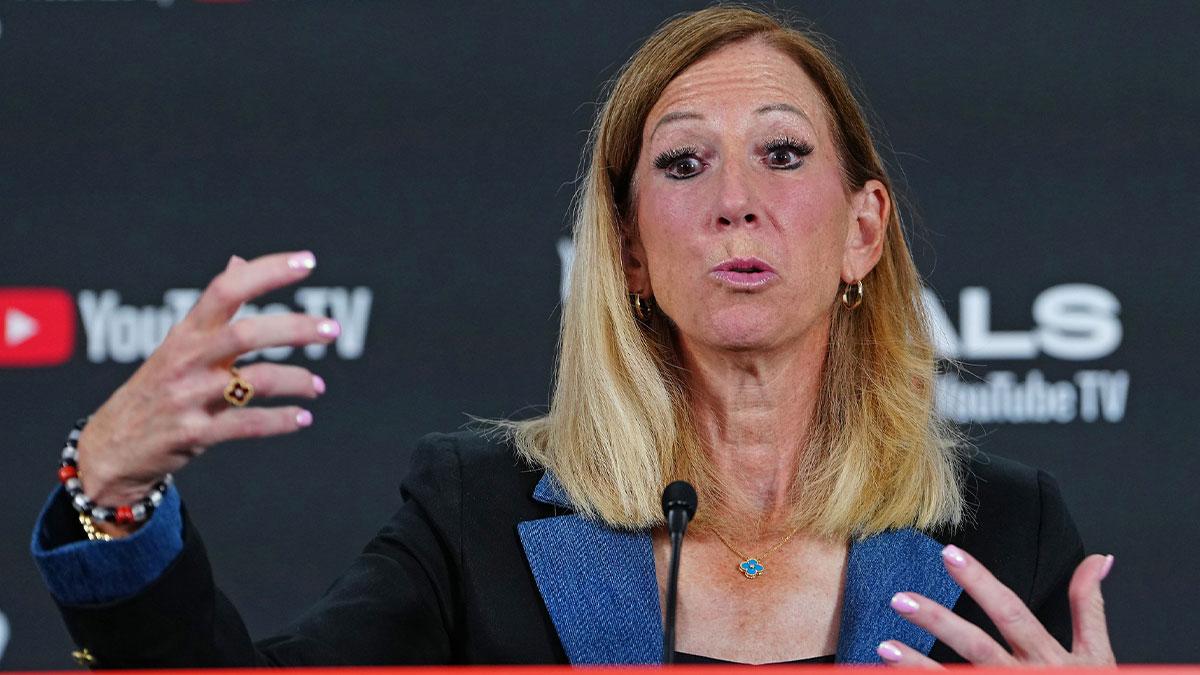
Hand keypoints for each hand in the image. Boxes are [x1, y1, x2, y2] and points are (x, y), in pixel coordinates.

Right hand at [75, 251, 335, 527]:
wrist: (113, 447)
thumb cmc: (159, 387)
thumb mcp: (179, 343)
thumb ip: (214, 308)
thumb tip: (238, 261)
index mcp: (186, 332)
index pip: (226, 289)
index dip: (267, 272)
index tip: (307, 262)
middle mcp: (186, 359)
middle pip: (245, 334)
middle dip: (294, 328)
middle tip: (333, 329)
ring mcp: (188, 397)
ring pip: (255, 382)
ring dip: (296, 380)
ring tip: (318, 386)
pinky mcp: (194, 434)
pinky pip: (248, 424)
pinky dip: (282, 420)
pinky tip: (303, 417)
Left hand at [877, 545, 1115, 666]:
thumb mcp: (1100, 656)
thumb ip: (1089, 606)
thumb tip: (1096, 560)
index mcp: (1048, 658)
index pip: (1010, 611)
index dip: (980, 583)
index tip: (950, 554)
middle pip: (976, 646)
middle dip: (938, 622)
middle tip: (900, 599)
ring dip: (918, 667)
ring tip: (885, 648)